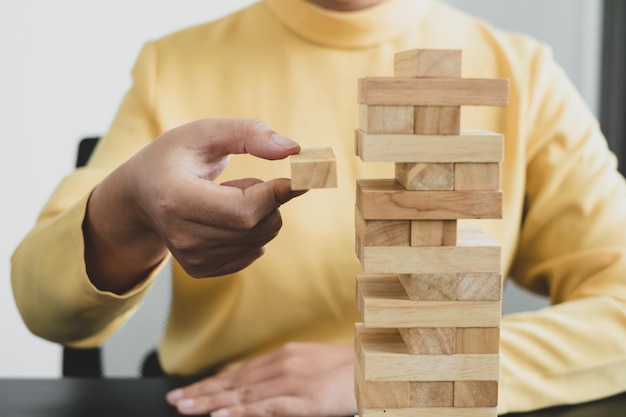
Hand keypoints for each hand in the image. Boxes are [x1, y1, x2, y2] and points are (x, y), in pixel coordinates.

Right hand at [84, 118, 303, 292]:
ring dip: (261, 213)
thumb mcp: (206, 131)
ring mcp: (191, 259)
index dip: (278, 193)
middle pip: (259, 227)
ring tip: (226, 197)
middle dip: (270, 199)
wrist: (142, 195)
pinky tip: (223, 216)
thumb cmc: (176, 156)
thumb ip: (249, 133)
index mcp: (177, 199)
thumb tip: (293, 149)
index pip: (244, 211)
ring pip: (262, 239)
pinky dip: (252, 230)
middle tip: (244, 181)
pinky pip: (255, 251)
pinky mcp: (201, 270)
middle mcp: (182, 237)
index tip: (297, 174)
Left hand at [166, 343, 356, 416]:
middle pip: (234, 383)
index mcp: (284, 356)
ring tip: (185, 408)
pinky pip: (267, 408)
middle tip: (175, 401)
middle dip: (202, 393)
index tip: (188, 391)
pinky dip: (242, 413)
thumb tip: (256, 385)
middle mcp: (283, 365)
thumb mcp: (312, 365)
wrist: (379, 367)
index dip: (211, 383)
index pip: (238, 373)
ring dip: (211, 403)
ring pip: (243, 395)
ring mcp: (293, 382)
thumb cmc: (348, 370)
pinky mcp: (305, 401)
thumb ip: (283, 373)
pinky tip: (221, 416)